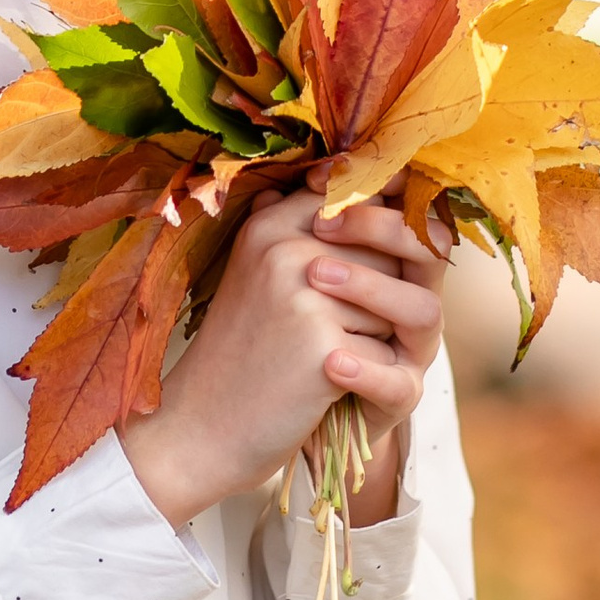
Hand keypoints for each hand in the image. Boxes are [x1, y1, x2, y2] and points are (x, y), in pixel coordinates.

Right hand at [121, 194, 449, 532]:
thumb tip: (339, 171)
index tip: (379, 256)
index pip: (357, 196)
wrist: (203, 429)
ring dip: (377, 336)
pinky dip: (369, 378)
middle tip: (336, 327)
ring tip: (324, 356)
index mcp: (269, 226)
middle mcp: (284, 250)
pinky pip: (388, 353)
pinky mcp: (324, 348)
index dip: (381, 225)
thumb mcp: (256, 273)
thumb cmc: (241, 351)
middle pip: (387, 251)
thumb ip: (296, 224)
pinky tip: (324, 388)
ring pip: (396, 302)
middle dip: (382, 291)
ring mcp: (304, 297)